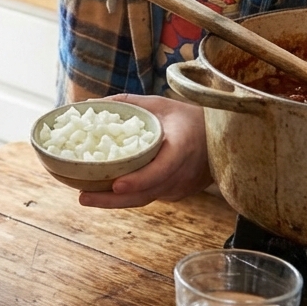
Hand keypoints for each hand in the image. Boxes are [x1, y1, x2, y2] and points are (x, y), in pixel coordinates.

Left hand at [77, 94, 209, 208]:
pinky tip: (106, 193)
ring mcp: (181, 187)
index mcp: (183, 146)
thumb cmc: (188, 118)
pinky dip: (129, 196)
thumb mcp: (160, 104)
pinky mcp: (178, 194)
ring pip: (146, 198)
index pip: (162, 168)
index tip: (116, 185)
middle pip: (147, 193)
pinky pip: (151, 196)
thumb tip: (90, 103)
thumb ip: (127, 103)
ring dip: (116, 202)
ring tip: (87, 197)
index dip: (139, 179)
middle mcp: (183, 172)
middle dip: (113, 200)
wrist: (222, 140)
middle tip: (84, 197)